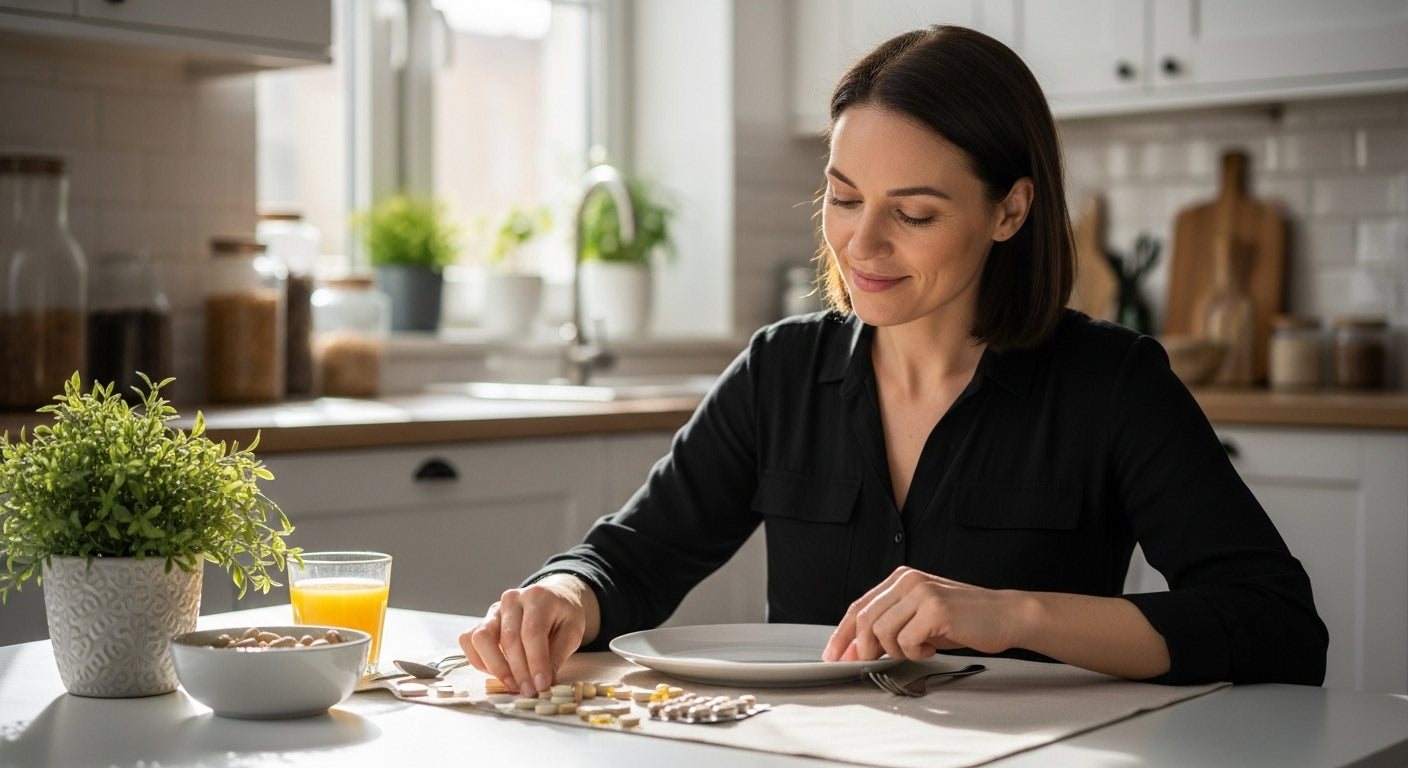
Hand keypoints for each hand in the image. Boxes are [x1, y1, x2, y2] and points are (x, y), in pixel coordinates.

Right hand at [459, 573, 598, 696]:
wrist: (553, 600)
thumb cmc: (563, 616)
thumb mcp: (572, 632)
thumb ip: (557, 656)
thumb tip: (544, 683)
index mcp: (538, 596)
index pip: (532, 632)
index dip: (535, 662)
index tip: (541, 685)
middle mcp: (512, 599)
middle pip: (508, 639)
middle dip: (519, 671)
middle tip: (529, 691)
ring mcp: (493, 610)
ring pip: (481, 638)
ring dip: (496, 667)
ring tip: (513, 685)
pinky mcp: (482, 621)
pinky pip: (469, 641)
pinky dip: (480, 661)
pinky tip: (499, 673)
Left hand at [821, 567, 1021, 662]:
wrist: (1005, 615)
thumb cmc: (964, 620)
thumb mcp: (919, 619)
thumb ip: (888, 629)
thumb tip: (855, 651)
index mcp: (900, 578)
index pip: (859, 607)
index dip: (842, 634)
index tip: (833, 656)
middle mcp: (907, 580)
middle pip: (864, 620)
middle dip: (864, 649)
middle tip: (877, 662)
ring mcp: (921, 592)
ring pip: (882, 632)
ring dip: (898, 651)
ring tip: (921, 648)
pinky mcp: (935, 609)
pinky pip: (907, 641)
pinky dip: (916, 652)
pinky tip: (933, 646)